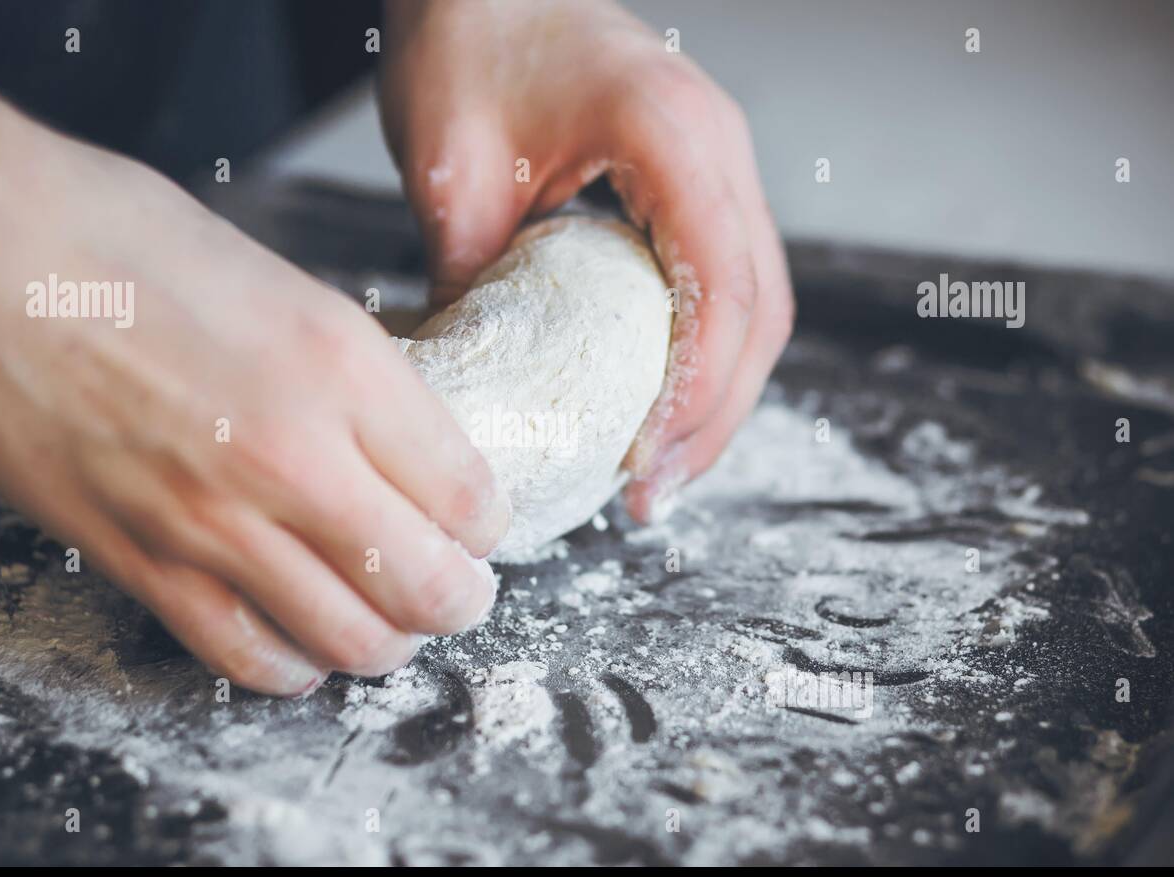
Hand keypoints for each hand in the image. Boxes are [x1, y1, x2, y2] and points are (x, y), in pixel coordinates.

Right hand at [0, 34, 508, 693]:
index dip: (491, 526)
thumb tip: (412, 449)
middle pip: (431, 587)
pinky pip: (244, 657)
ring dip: (388, 644)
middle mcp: (294, 458)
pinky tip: (303, 649)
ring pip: (351, 641)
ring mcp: (215, 521)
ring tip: (389, 624)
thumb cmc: (131, 245)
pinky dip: (294, 667)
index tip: (482, 527)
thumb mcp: (292, 287)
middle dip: (462, 601)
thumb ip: (361, 381)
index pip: (471, 497)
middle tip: (460, 592)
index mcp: (346, 371)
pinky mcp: (141, 561)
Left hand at [380, 0, 793, 519]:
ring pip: (757, 304)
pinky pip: (726, 282)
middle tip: (652, 495)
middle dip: (715, 416)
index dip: (696, 391)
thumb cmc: (465, 39)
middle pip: (760, 310)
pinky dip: (705, 355)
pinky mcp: (695, 183)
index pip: (719, 287)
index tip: (646, 464)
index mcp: (671, 132)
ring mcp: (717, 164)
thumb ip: (472, 278)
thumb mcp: (451, 166)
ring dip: (719, 395)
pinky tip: (659, 404)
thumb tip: (483, 390)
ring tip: (659, 471)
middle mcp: (718, 148)